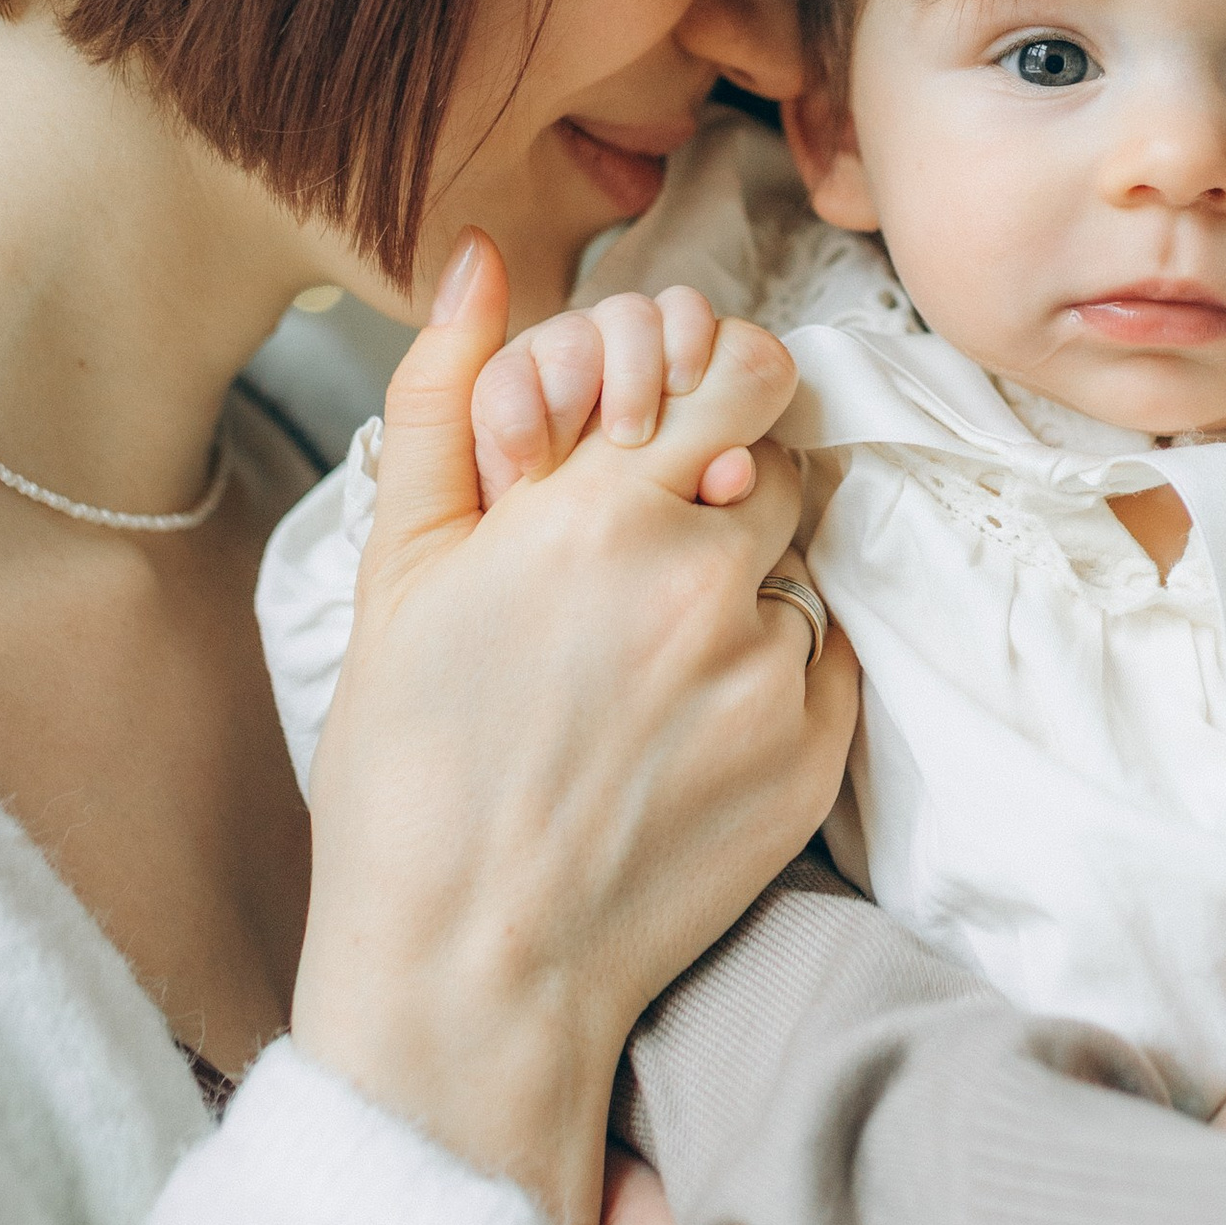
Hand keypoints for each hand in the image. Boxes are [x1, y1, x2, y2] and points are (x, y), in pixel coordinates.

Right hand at [292, 233, 856, 1224]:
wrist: (470, 968)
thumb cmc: (411, 770)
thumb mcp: (402, 568)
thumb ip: (450, 393)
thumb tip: (484, 257)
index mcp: (597, 510)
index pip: (737, 372)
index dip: (717, 388)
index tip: (684, 428)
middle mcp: (701, 575)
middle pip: (781, 459)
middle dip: (731, 480)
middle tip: (656, 550)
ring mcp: (768, 668)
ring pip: (798, 567)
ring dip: (745, 586)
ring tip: (646, 669)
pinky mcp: (814, 751)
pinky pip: (823, 660)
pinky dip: (772, 675)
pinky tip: (683, 729)